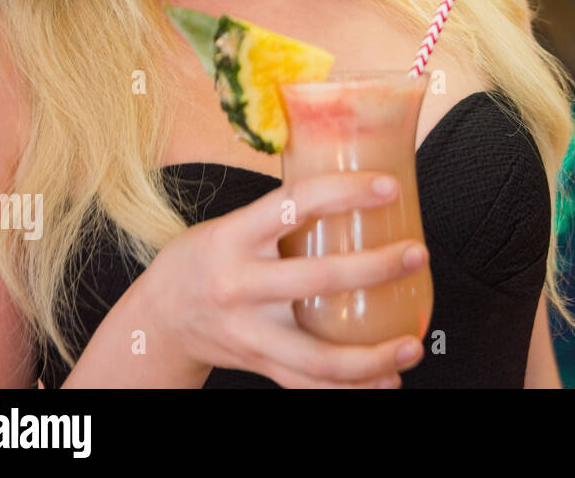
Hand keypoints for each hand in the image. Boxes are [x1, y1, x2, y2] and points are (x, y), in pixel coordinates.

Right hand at [140, 170, 428, 387]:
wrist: (157, 319)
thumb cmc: (208, 257)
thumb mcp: (234, 224)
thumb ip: (287, 213)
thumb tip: (359, 185)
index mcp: (236, 236)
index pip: (295, 203)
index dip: (344, 192)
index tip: (389, 187)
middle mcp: (239, 286)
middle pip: (316, 280)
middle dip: (374, 268)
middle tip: (418, 254)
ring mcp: (248, 333)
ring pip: (315, 355)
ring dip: (371, 356)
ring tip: (412, 346)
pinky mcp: (258, 364)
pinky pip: (309, 385)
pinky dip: (351, 388)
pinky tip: (388, 382)